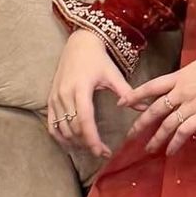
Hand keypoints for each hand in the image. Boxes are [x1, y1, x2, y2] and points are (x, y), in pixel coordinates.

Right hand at [46, 28, 133, 159]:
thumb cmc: (98, 59)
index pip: (84, 120)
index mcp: (81, 88)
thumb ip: (127, 93)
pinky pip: (51, 124)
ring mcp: (55, 97)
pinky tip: (71, 143)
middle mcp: (65, 94)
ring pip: (62, 129)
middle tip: (102, 152)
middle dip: (87, 144)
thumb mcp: (113, 75)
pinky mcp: (50, 99)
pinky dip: (60, 136)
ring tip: (90, 147)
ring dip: (75, 142)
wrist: (79, 44)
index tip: (103, 152)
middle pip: (74, 128)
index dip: (93, 139)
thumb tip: (144, 108)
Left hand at [123, 46, 195, 156]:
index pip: (150, 87)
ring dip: (156, 139)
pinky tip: (170, 152)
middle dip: (140, 124)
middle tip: (130, 135)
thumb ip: (185, 78)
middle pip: (154, 109)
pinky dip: (175, 143)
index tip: (122, 103)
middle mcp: (180, 92)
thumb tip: (179, 86)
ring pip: (167, 125)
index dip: (134, 95)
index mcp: (178, 76)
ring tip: (148, 149)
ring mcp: (191, 105)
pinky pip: (184, 132)